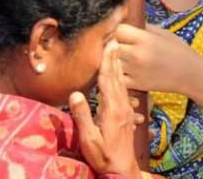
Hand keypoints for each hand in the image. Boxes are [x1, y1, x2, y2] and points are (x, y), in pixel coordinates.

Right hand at [70, 41, 142, 178]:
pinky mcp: (128, 115)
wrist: (123, 170)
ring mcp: (126, 110)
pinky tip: (120, 75)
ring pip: (123, 82)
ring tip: (117, 50)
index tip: (107, 44)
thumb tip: (75, 94)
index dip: (107, 61)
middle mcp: (121, 106)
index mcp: (111, 109)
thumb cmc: (103, 156)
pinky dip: (122, 78)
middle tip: (114, 38)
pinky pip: (125, 90)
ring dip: (119, 65)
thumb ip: (82, 116)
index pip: (108, 80)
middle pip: (117, 76)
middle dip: (115, 57)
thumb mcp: (89, 139)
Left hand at [117, 24, 201, 94]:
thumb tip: (128, 22)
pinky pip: (118, 77)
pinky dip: (121, 74)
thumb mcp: (163, 33)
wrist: (191, 75)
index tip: (127, 33)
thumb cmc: (179, 51)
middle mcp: (137, 54)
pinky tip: (131, 71)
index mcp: (145, 39)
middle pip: (113, 45)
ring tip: (130, 59)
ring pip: (114, 61)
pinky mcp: (136, 85)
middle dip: (118, 44)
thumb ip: (144, 28)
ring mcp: (135, 71)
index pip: (119, 30)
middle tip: (127, 46)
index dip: (121, 30)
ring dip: (118, 59)